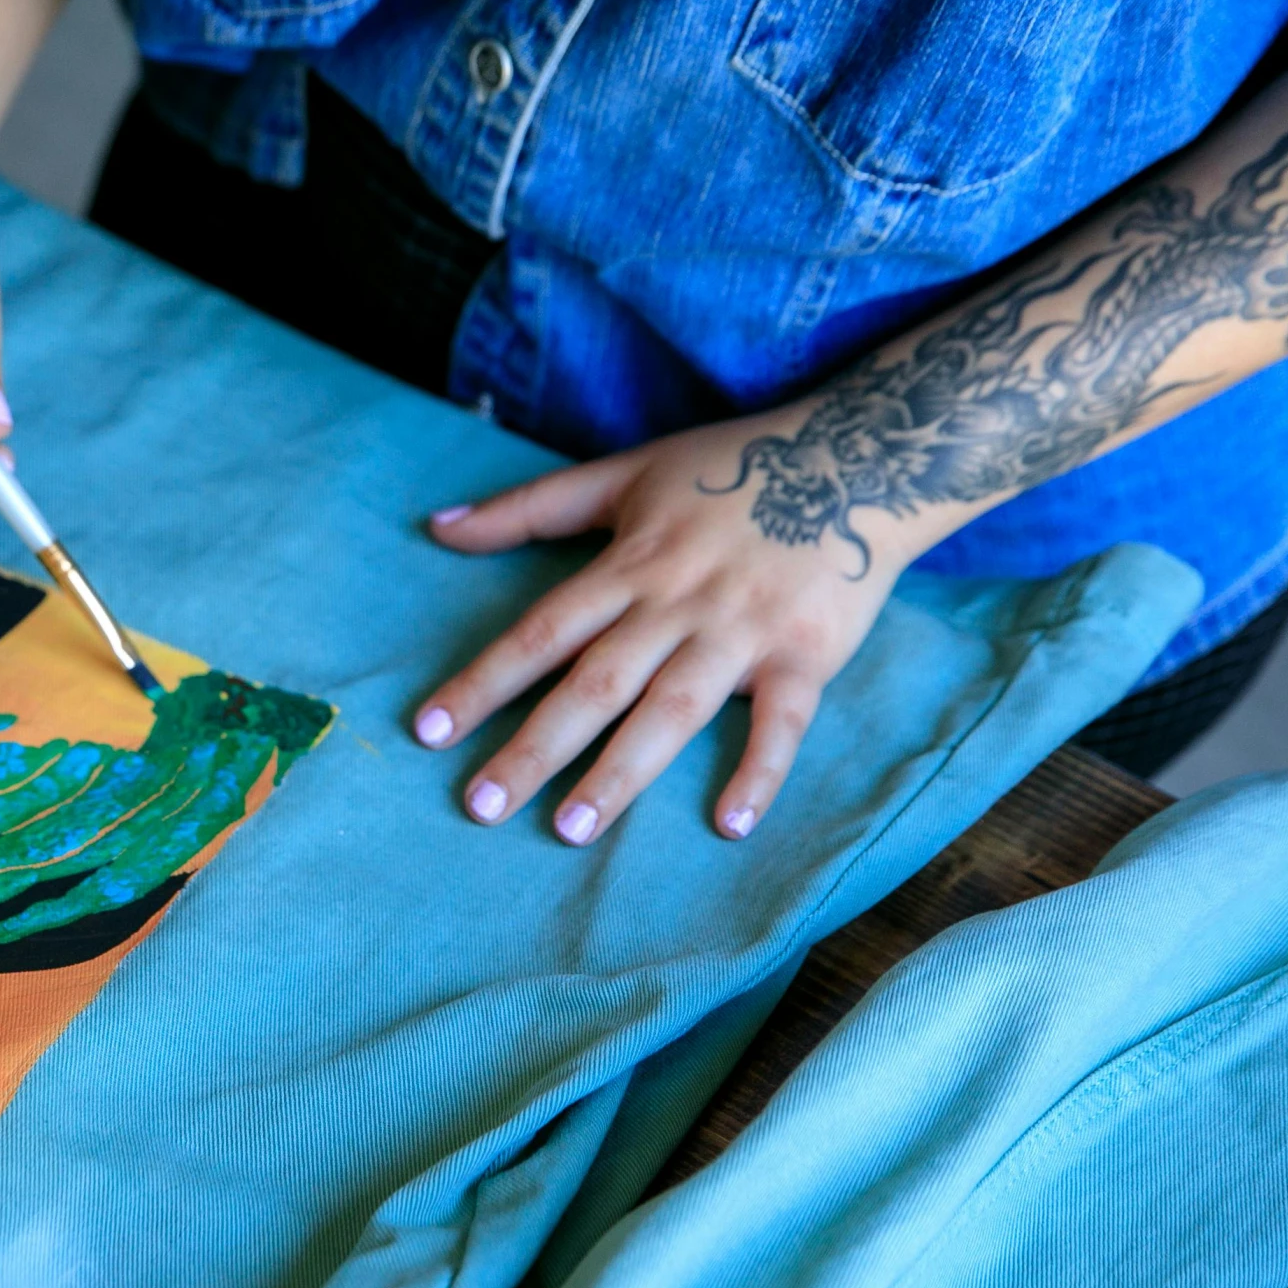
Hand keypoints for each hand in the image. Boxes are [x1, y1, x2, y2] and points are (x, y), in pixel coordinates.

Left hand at [412, 416, 924, 843]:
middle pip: (595, 683)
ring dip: (622, 772)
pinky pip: (781, 723)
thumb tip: (437, 527)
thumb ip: (531, 506)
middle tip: (481, 804)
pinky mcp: (805, 656)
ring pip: (672, 710)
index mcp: (630, 563)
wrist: (858, 458)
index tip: (429, 731)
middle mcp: (677, 603)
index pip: (541, 631)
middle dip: (535, 746)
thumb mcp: (625, 472)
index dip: (483, 680)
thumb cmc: (729, 467)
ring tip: (570, 829)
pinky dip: (759, 771)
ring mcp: (742, 632)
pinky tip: (729, 824)